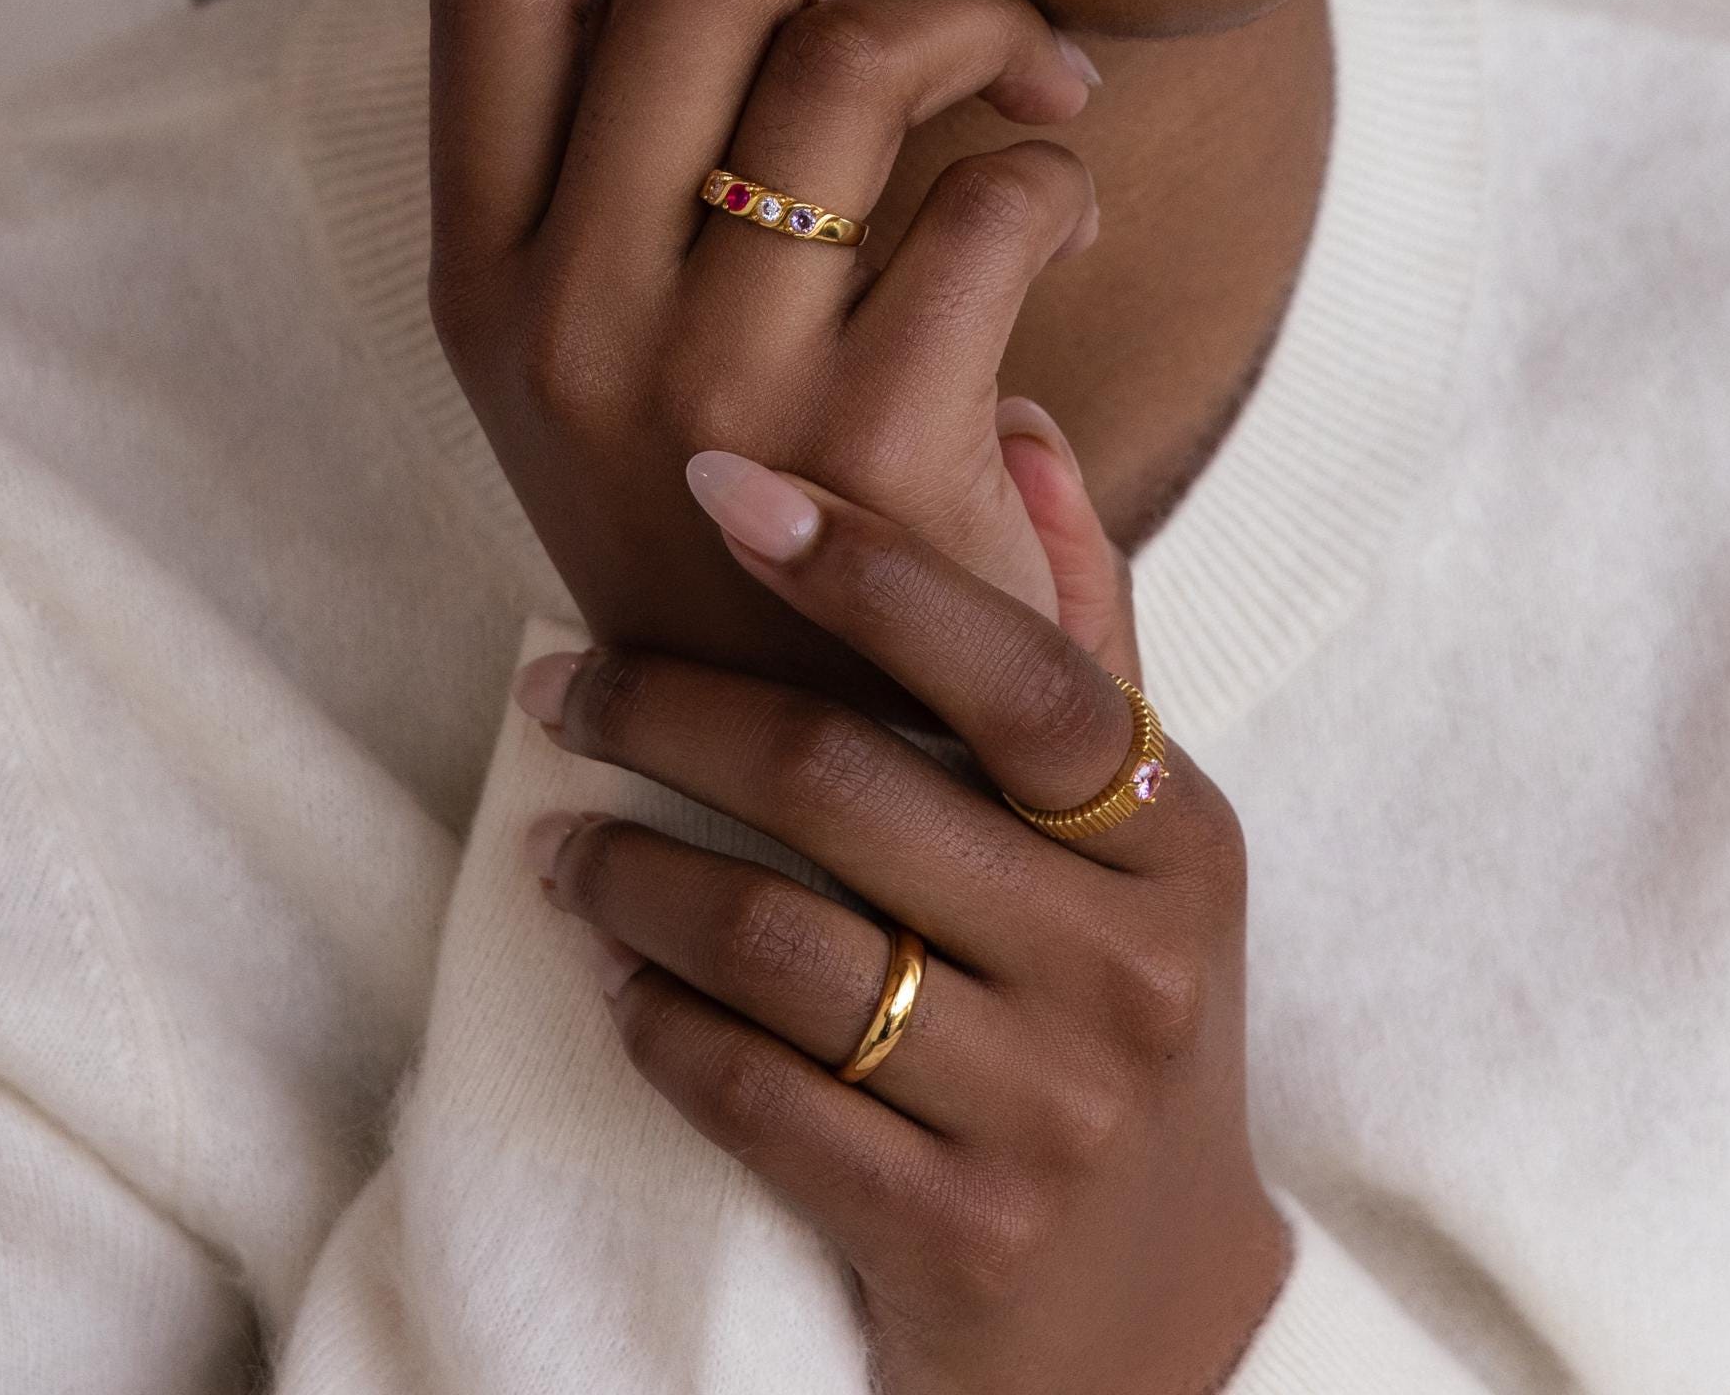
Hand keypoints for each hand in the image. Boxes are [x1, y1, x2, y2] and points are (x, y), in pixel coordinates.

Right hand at [428, 0, 1101, 692]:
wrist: (826, 791)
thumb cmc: (737, 517)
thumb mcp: (608, 350)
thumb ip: (631, 153)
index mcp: (481, 278)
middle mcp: (564, 322)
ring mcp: (711, 388)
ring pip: (857, 51)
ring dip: (979, 13)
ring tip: (1029, 70)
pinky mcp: (874, 450)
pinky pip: (994, 192)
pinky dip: (1056, 167)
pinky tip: (1059, 216)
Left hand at [512, 430, 1286, 1394]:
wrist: (1156, 1332)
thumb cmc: (1113, 1026)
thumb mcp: (1140, 849)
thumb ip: (1077, 638)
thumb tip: (1022, 424)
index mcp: (1172, 838)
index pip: (1012, 667)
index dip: (862, 565)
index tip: (713, 484)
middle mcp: (1125, 965)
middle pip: (848, 784)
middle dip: (670, 713)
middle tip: (561, 685)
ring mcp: (1044, 1109)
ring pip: (775, 940)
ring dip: (629, 873)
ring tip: (557, 844)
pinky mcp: (951, 1235)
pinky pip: (751, 1091)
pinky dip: (653, 1019)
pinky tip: (609, 973)